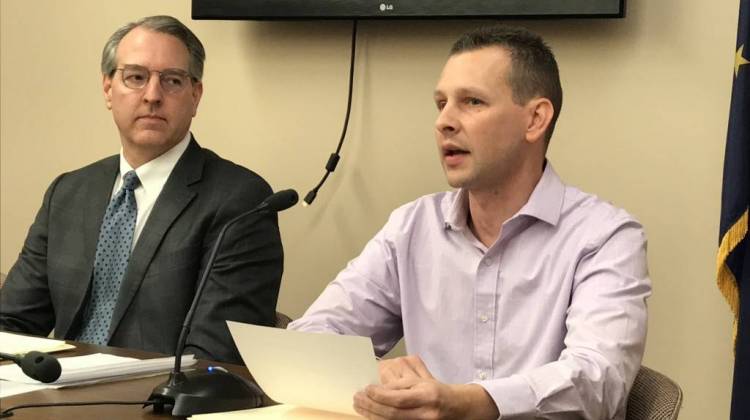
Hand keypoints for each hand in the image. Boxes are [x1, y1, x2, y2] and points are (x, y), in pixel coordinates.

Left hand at [353, 356, 498, 419]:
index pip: (399, 398)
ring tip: (359, 406)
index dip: (380, 395)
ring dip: (372, 415)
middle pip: (394, 413)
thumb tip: (378, 380)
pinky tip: (370, 415)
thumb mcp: (421, 379)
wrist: (455, 408)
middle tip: (357, 398)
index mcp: (428, 394)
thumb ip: (402, 380)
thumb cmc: (435, 390)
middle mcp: (426, 412)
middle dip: (372, 406)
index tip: (366, 389)